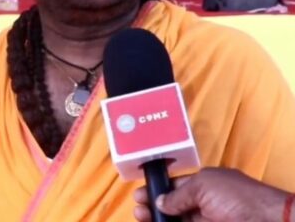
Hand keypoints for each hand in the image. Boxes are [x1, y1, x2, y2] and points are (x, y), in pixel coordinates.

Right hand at [132, 167, 291, 221]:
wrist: (263, 220)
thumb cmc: (238, 196)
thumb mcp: (204, 186)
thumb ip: (179, 194)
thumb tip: (161, 201)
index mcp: (205, 183)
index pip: (176, 185)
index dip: (158, 188)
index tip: (140, 193)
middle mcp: (204, 202)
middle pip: (173, 205)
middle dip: (153, 205)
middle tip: (138, 208)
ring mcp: (206, 219)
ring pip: (176, 220)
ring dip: (157, 218)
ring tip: (140, 217)